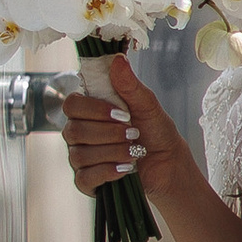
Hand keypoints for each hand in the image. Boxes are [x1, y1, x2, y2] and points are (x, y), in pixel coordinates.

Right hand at [59, 59, 185, 199]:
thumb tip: (117, 60)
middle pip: (73, 130)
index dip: (94, 109)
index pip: (71, 104)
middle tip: (133, 133)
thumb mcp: (147, 106)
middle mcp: (79, 132)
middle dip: (108, 133)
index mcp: (89, 111)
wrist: (169, 164)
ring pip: (80, 155)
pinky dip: (107, 172)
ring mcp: (80, 157)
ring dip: (113, 152)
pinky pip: (84, 177)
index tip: (122, 113)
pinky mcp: (86, 181)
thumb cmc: (156, 132)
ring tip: (135, 152)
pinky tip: (126, 169)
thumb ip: (130, 85)